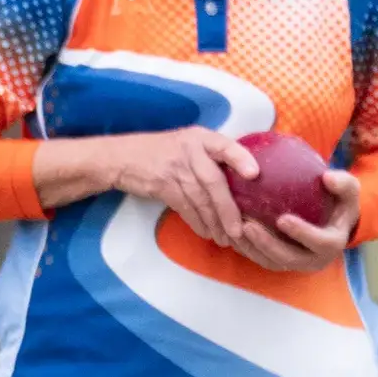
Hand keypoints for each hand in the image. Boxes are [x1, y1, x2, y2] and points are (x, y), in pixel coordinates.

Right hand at [105, 128, 260, 247]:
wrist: (122, 157)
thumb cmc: (165, 151)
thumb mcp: (189, 143)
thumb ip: (213, 156)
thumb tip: (246, 179)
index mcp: (201, 138)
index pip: (225, 145)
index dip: (241, 158)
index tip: (255, 174)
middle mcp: (190, 150)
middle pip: (214, 182)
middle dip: (228, 209)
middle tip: (239, 231)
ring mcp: (175, 168)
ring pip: (200, 199)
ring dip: (214, 222)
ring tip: (226, 238)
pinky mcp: (162, 185)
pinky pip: (185, 208)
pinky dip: (197, 223)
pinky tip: (206, 233)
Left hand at [231, 169, 361, 273]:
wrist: (333, 222)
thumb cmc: (339, 203)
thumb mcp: (348, 191)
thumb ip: (343, 184)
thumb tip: (328, 177)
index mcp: (332, 244)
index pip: (319, 242)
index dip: (301, 233)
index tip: (282, 218)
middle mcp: (314, 260)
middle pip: (288, 258)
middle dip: (267, 244)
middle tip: (248, 225)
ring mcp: (296, 264)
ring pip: (270, 261)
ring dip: (251, 248)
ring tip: (235, 228)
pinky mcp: (281, 263)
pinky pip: (260, 259)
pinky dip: (246, 247)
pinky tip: (231, 230)